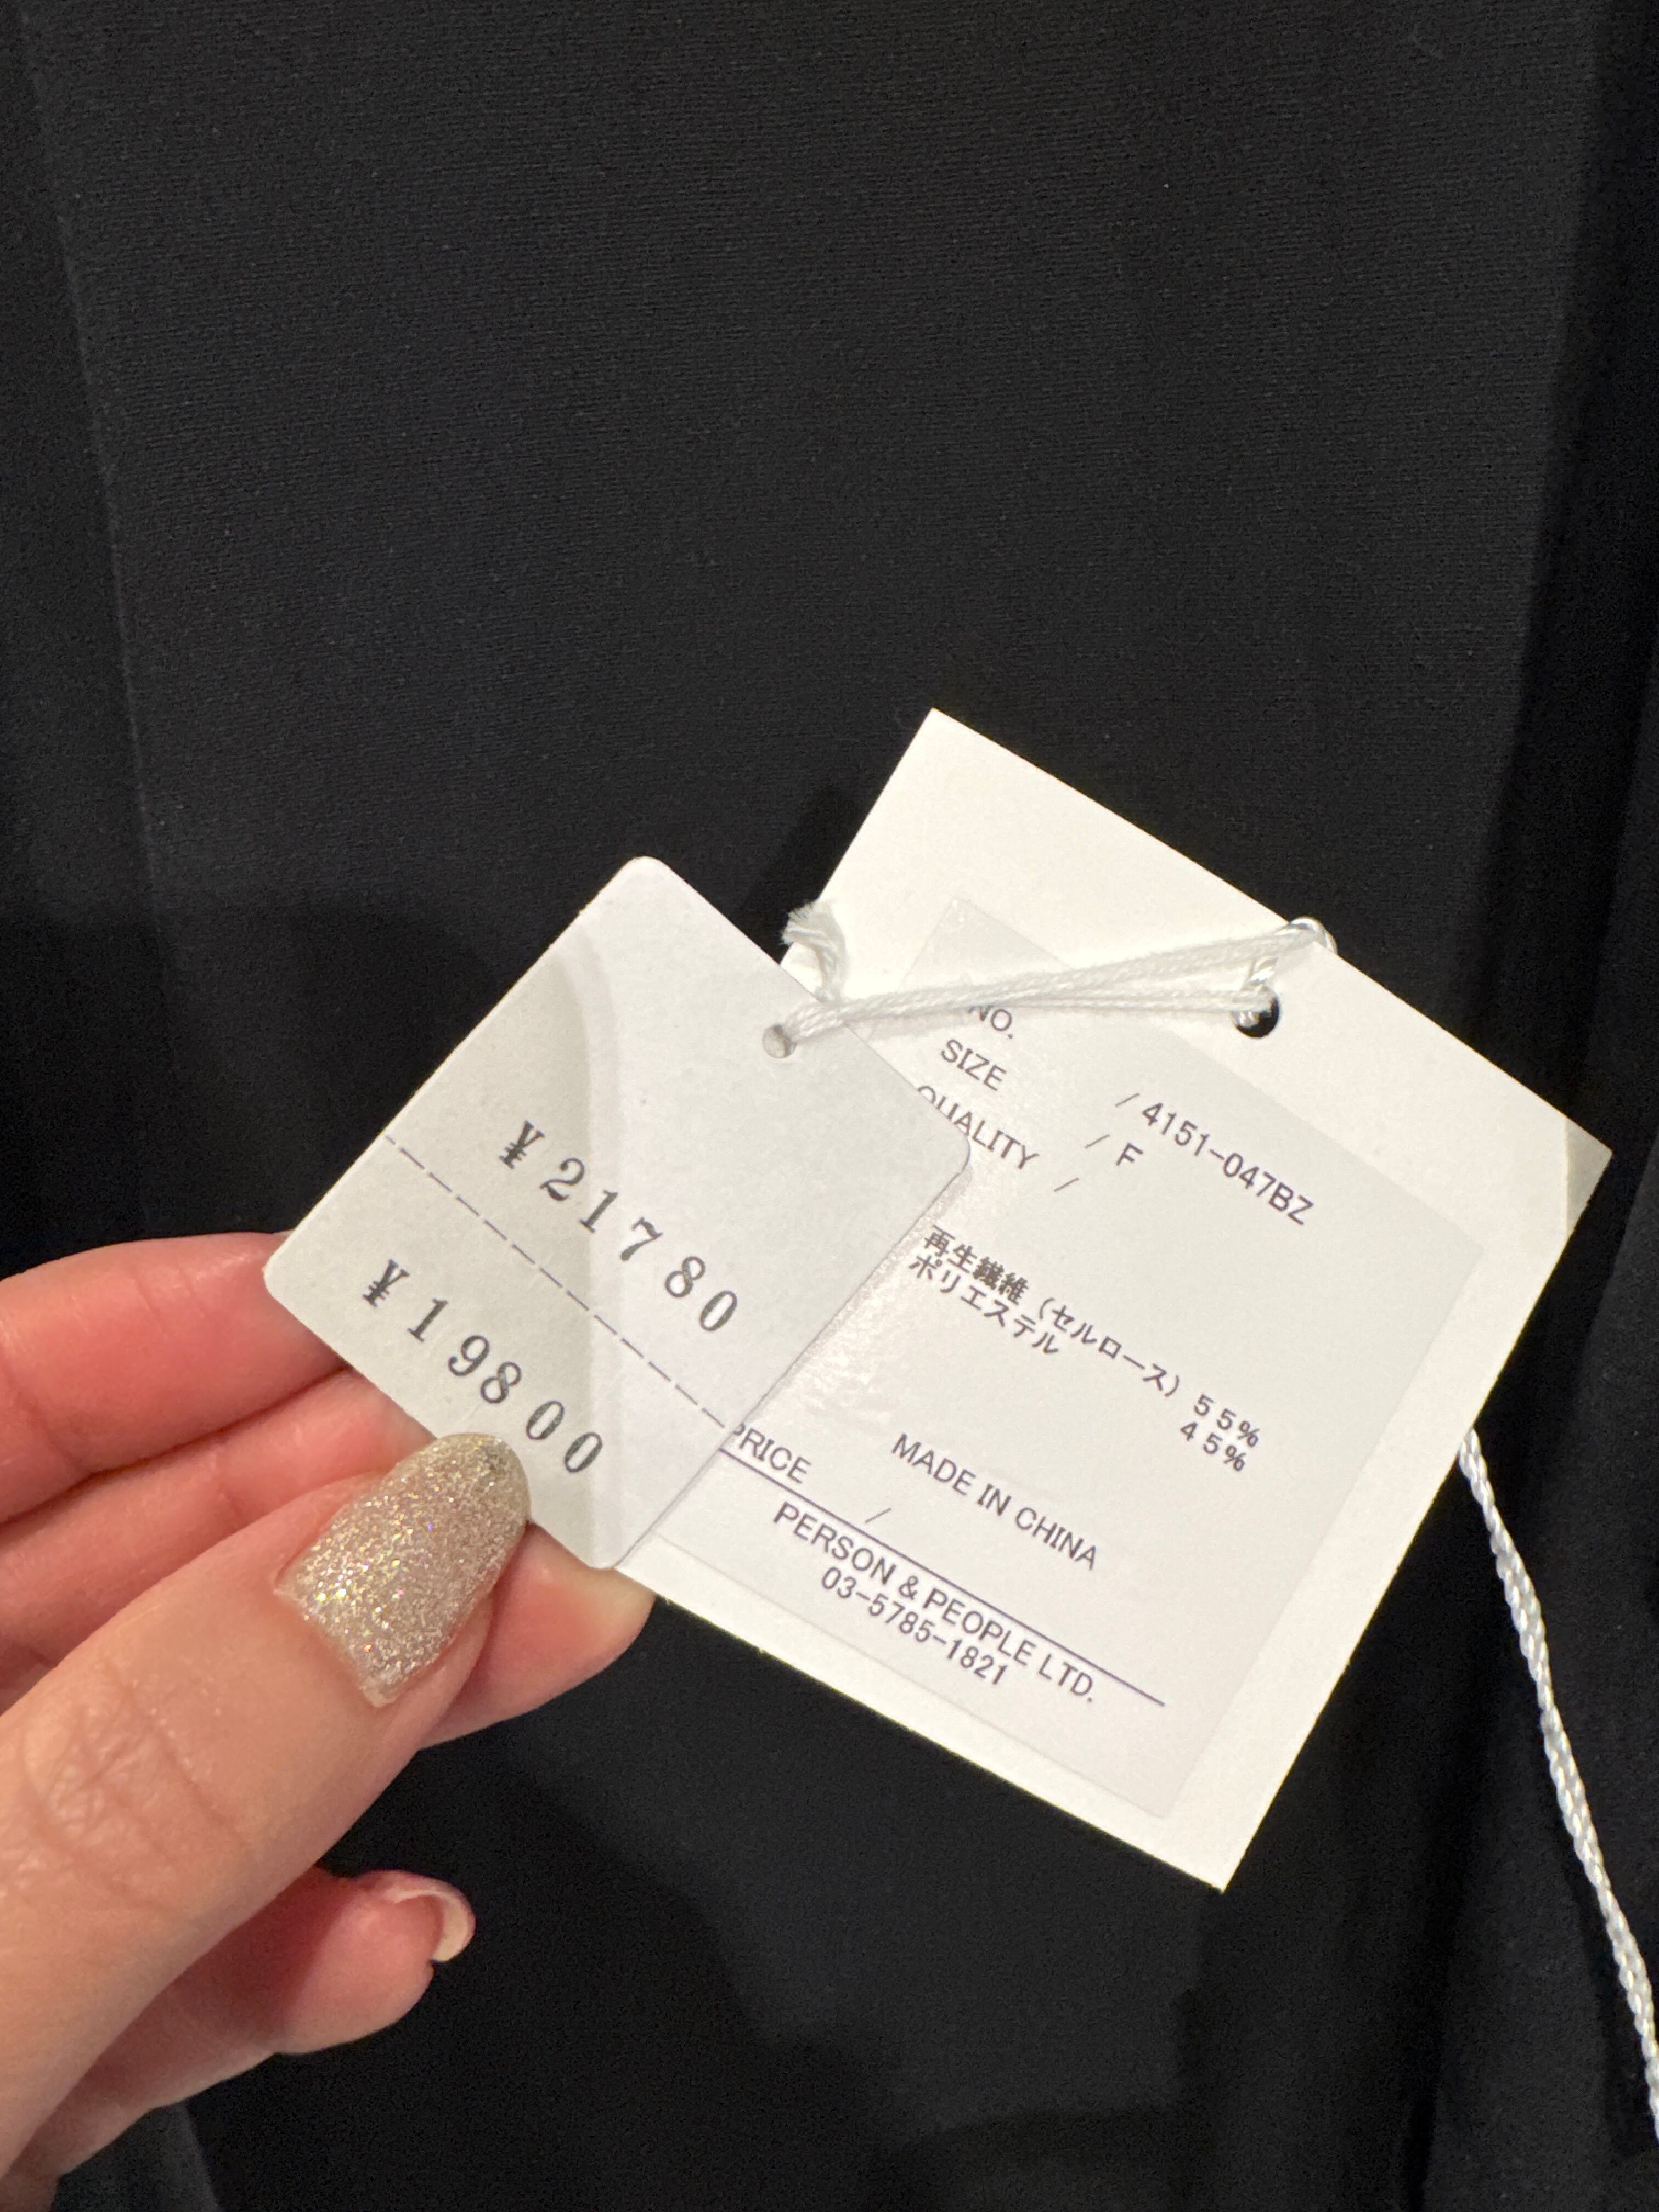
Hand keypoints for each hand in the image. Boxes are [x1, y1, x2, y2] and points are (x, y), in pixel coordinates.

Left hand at [0, 1233, 650, 2206]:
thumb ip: (168, 1765)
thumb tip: (410, 1552)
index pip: (9, 1396)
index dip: (210, 1325)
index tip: (414, 1305)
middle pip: (136, 1567)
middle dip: (357, 1524)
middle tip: (544, 1488)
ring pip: (186, 1749)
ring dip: (372, 1714)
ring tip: (533, 1650)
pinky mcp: (15, 2054)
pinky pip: (172, 1947)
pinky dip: (297, 1938)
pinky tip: (388, 1938)